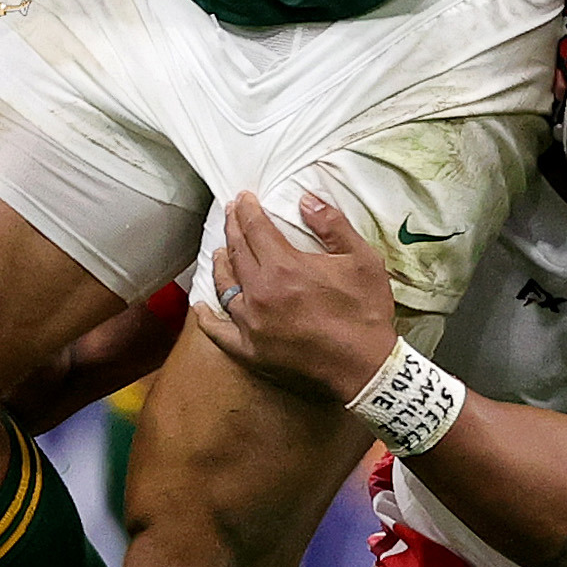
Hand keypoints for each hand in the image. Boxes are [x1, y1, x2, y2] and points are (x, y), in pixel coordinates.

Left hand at [183, 189, 398, 401]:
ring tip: (219, 252)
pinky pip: (219, 332)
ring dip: (221, 264)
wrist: (365, 367)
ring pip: (224, 286)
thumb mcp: (363, 260)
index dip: (247, 210)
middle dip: (233, 228)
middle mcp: (260, 292)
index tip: (244, 199)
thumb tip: (307, 199)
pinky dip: (207, 318)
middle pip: (237, 252)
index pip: (255, 228)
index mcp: (285, 266)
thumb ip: (333, 225)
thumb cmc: (366, 313)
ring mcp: (251, 323)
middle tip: (230, 214)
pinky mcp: (250, 350)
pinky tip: (201, 308)